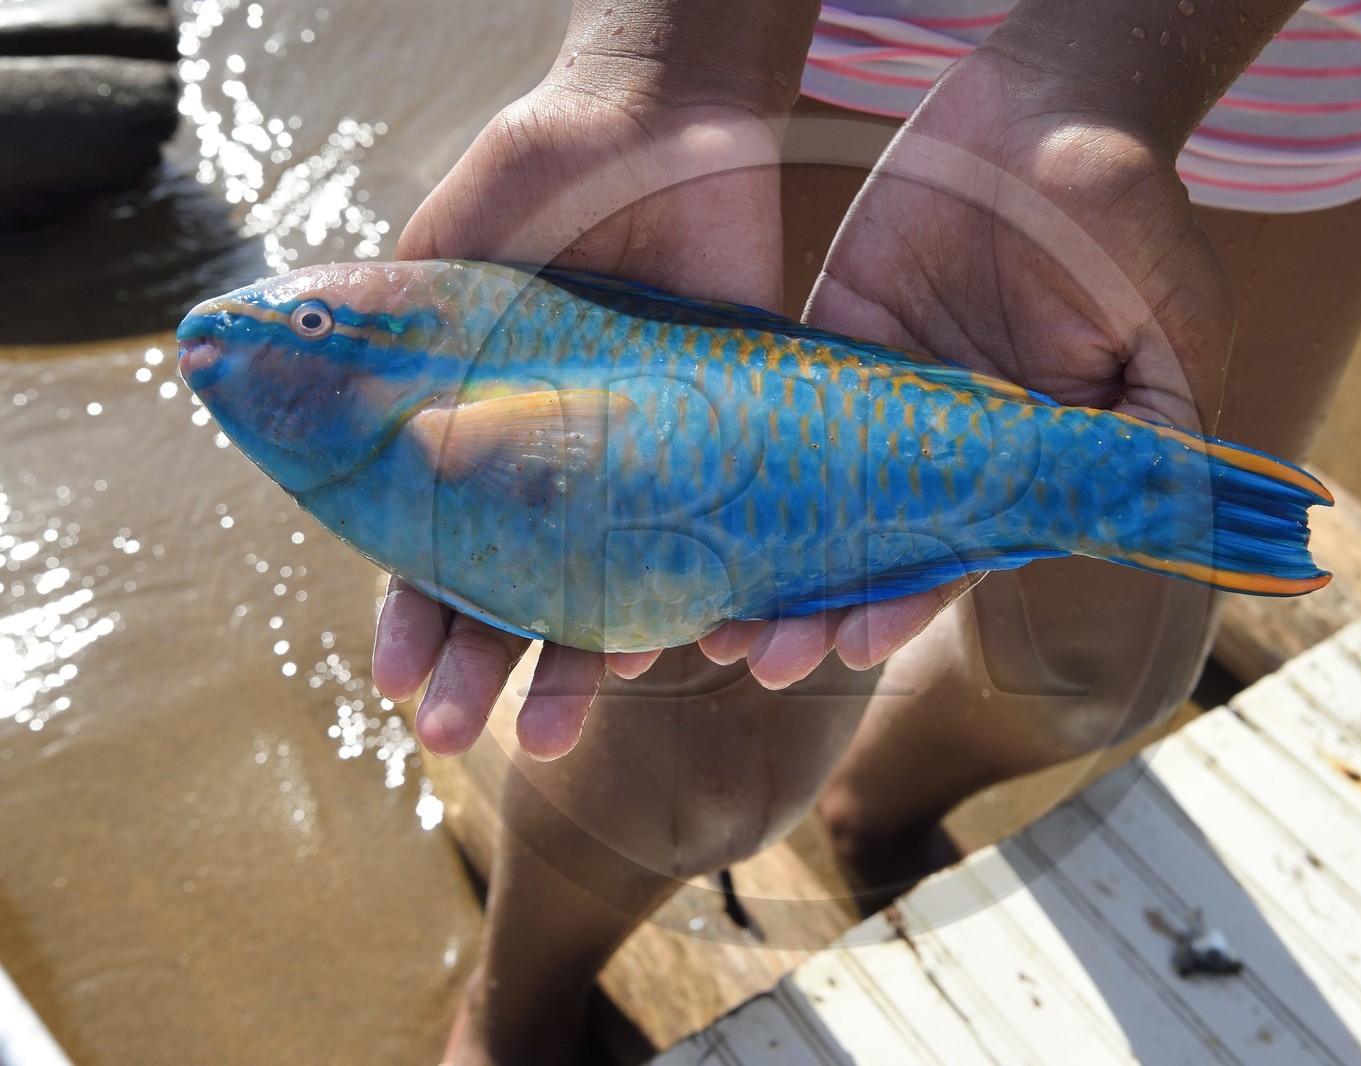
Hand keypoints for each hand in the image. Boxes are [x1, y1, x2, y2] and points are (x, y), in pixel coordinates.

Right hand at [373, 78, 788, 759]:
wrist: (659, 129)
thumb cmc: (539, 184)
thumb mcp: (442, 261)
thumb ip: (387, 341)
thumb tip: (291, 392)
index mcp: (488, 444)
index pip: (443, 554)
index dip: (417, 617)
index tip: (396, 680)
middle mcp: (570, 472)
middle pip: (524, 596)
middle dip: (488, 670)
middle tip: (458, 734)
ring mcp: (650, 471)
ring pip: (625, 592)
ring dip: (592, 668)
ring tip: (558, 731)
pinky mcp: (734, 451)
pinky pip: (729, 543)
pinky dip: (716, 599)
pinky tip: (695, 646)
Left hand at [739, 42, 1236, 685]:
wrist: (1050, 103)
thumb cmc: (1127, 211)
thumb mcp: (1170, 323)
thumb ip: (1156, 426)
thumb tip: (1155, 522)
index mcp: (1024, 463)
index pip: (958, 555)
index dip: (907, 603)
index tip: (852, 646)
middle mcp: (946, 447)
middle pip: (869, 547)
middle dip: (814, 608)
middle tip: (756, 657)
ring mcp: (882, 398)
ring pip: (810, 499)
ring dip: (762, 559)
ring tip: (704, 619)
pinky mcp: (830, 339)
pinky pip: (775, 410)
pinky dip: (733, 464)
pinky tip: (685, 505)